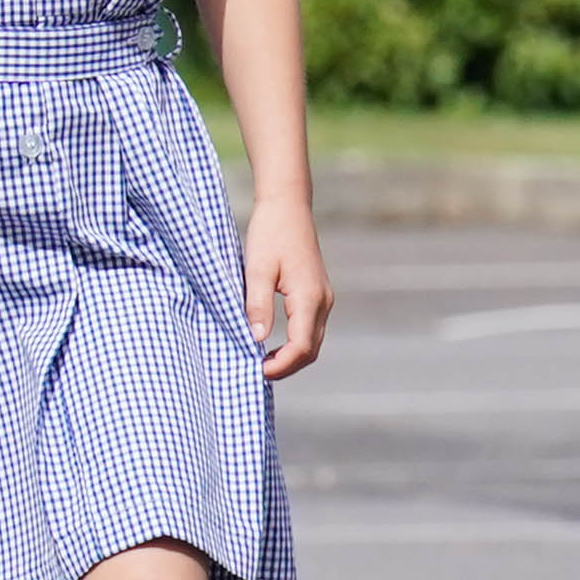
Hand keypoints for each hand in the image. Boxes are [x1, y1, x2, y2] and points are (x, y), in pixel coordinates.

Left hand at [243, 195, 330, 381]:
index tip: (256, 372)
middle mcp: (323, 301)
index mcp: (309, 298)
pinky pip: (310, 327)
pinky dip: (294, 342)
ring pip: (312, 340)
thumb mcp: (256, 268)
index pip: (301, 347)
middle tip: (256, 373)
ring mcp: (323, 298)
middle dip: (286, 366)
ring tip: (261, 362)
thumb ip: (257, 304)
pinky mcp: (317, 293)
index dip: (280, 365)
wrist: (288, 206)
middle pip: (310, 350)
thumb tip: (257, 339)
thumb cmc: (270, 233)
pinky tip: (271, 343)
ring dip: (291, 356)